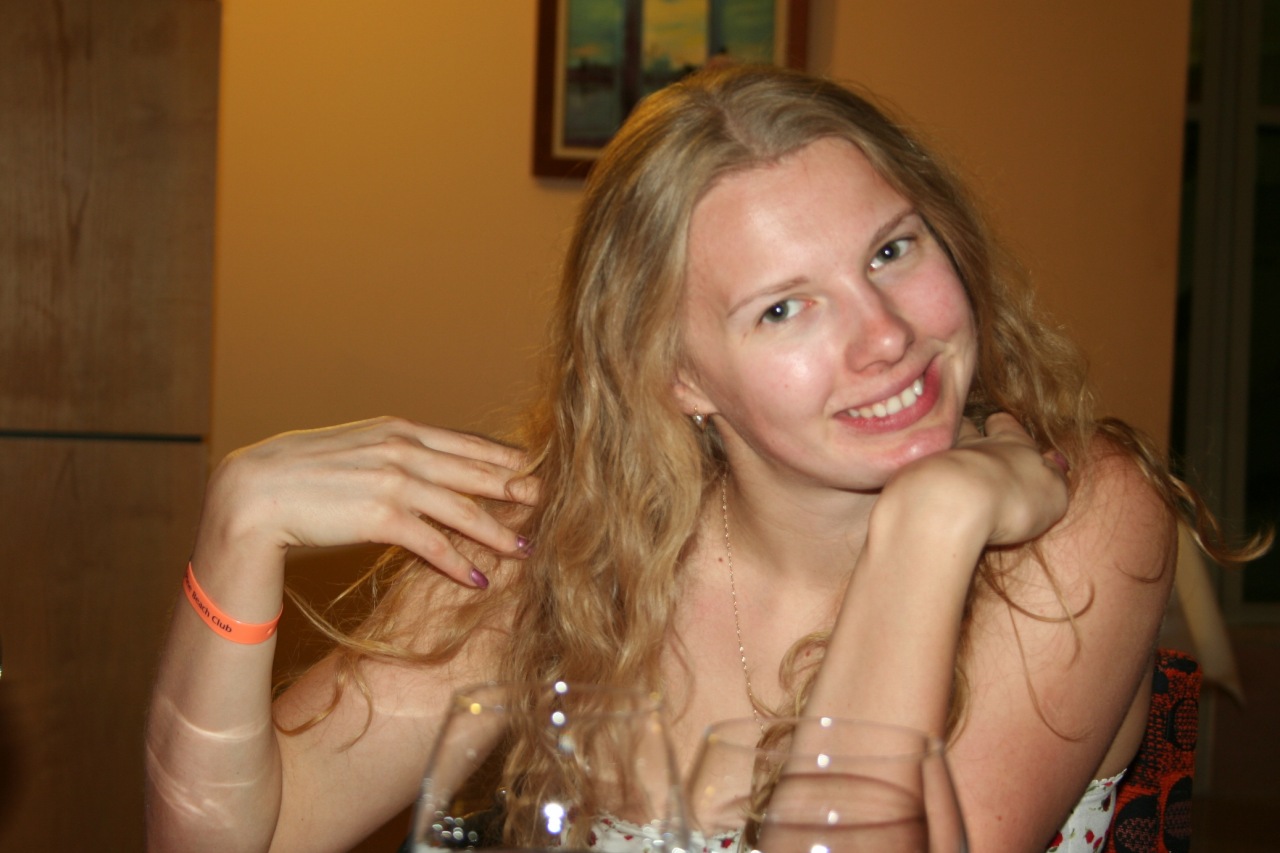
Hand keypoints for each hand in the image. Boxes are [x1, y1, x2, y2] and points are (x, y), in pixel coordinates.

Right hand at [200, 417, 539, 586]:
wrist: (251, 493)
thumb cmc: (296, 476)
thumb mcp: (351, 450)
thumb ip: (388, 453)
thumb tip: (416, 464)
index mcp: (396, 429)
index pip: (464, 443)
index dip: (503, 458)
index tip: (532, 469)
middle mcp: (401, 449)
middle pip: (474, 472)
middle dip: (516, 490)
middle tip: (552, 504)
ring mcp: (393, 480)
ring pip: (462, 508)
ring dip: (497, 531)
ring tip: (526, 548)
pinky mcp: (380, 515)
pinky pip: (432, 542)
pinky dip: (458, 561)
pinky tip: (478, 578)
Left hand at [883, 413, 1068, 548]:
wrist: (951, 504)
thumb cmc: (1012, 498)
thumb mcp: (1051, 493)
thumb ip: (1054, 478)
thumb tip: (1054, 463)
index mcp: (1010, 446)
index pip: (1006, 426)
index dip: (1004, 426)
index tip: (1001, 423)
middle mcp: (971, 447)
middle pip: (966, 428)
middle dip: (967, 430)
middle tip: (967, 436)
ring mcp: (936, 461)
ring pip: (937, 447)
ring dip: (940, 455)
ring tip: (940, 468)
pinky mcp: (909, 481)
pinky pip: (913, 475)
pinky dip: (916, 482)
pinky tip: (917, 494)